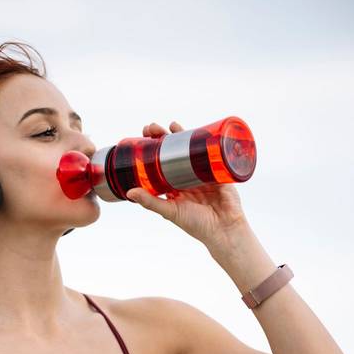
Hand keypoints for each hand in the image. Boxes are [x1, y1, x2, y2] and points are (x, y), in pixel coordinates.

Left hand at [126, 121, 248, 253]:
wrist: (224, 229)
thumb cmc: (197, 225)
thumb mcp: (171, 211)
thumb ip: (151, 202)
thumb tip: (129, 192)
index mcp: (174, 187)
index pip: (159, 163)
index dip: (151, 150)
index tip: (142, 138)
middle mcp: (187, 177)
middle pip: (173, 152)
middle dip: (162, 138)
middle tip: (151, 128)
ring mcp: (203, 172)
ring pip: (190, 149)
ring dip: (181, 135)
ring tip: (171, 125)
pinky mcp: (219, 170)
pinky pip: (211, 152)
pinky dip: (205, 140)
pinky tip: (198, 130)